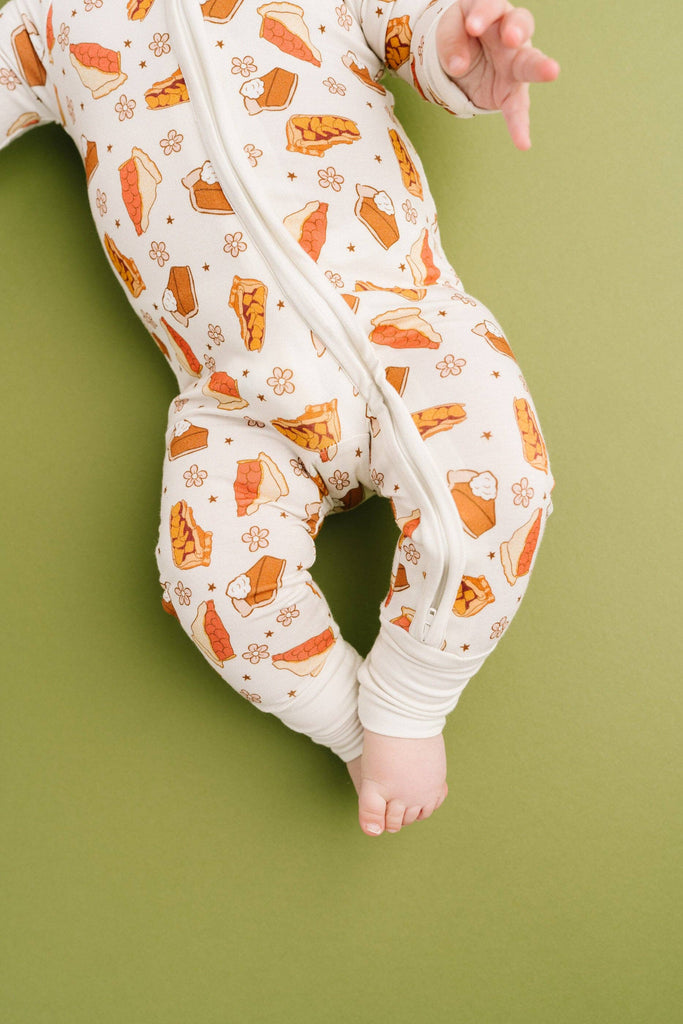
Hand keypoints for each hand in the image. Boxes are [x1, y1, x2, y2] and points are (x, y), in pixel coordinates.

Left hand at [435, 0, 559, 149]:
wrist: (461, 58)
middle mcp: (509, 33)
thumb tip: (458, 65)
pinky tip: (523, 143)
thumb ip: (451, 40)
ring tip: (552, 71)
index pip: (491, 6)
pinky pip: (518, 109)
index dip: (483, 14)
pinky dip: (519, 125)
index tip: (472, 26)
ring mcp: (515, 62)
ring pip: (530, 62)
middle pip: (521, 25)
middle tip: (511, 38)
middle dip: (517, 30)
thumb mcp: (448, 30)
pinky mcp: (511, 91)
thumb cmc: (459, 34)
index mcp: (492, 11)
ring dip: (539, 67)